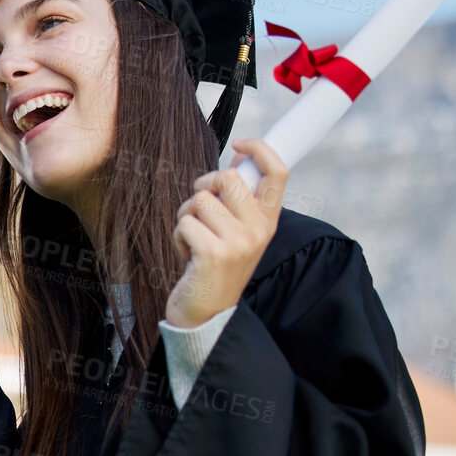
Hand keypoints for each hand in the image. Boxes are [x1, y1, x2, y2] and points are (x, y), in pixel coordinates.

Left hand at [166, 139, 287, 327]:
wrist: (206, 313)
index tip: (240, 142)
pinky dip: (178, 236)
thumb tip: (238, 157)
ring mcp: (238, 243)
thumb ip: (239, 200)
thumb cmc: (215, 265)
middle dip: (204, 188)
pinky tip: (188, 257)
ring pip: (199, 199)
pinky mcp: (213, 254)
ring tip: (195, 240)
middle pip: (227, 177)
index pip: (278, 172)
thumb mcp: (237, 231)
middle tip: (200, 212)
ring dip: (186, 217)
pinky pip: (184, 222)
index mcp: (268, 221)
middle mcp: (259, 230)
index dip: (260, 148)